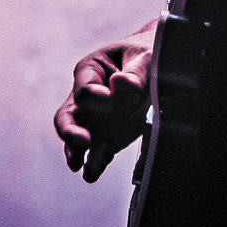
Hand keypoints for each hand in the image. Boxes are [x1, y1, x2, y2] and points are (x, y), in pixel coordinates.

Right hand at [53, 23, 154, 182]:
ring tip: (78, 166)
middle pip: (66, 117)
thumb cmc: (146, 55)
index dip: (100, 97)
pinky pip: (96, 153)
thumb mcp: (144, 57)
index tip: (120, 88)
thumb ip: (134, 73)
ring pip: (75, 140)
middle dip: (70, 131)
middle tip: (83, 140)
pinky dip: (94, 163)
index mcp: (90, 70)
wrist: (159, 66)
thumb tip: (118, 84)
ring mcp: (95, 119)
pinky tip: (93, 172)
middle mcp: (87, 98)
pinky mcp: (108, 135)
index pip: (85, 91)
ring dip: (74, 153)